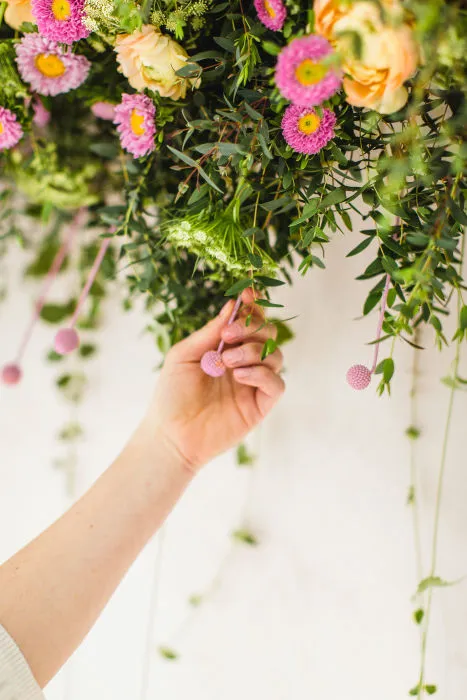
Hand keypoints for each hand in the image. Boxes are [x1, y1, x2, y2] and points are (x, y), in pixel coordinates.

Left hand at [146, 288, 284, 470]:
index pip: (249, 321)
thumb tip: (231, 305)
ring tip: (227, 361)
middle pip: (268, 334)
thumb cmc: (172, 395)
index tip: (247, 293)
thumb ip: (210, 332)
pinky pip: (276, 383)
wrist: (170, 434)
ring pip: (275, 355)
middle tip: (227, 336)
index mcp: (226, 348)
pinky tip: (238, 375)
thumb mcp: (184, 355)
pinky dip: (261, 373)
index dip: (252, 306)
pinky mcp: (260, 406)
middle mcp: (244, 363)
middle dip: (252, 327)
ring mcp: (253, 384)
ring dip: (253, 351)